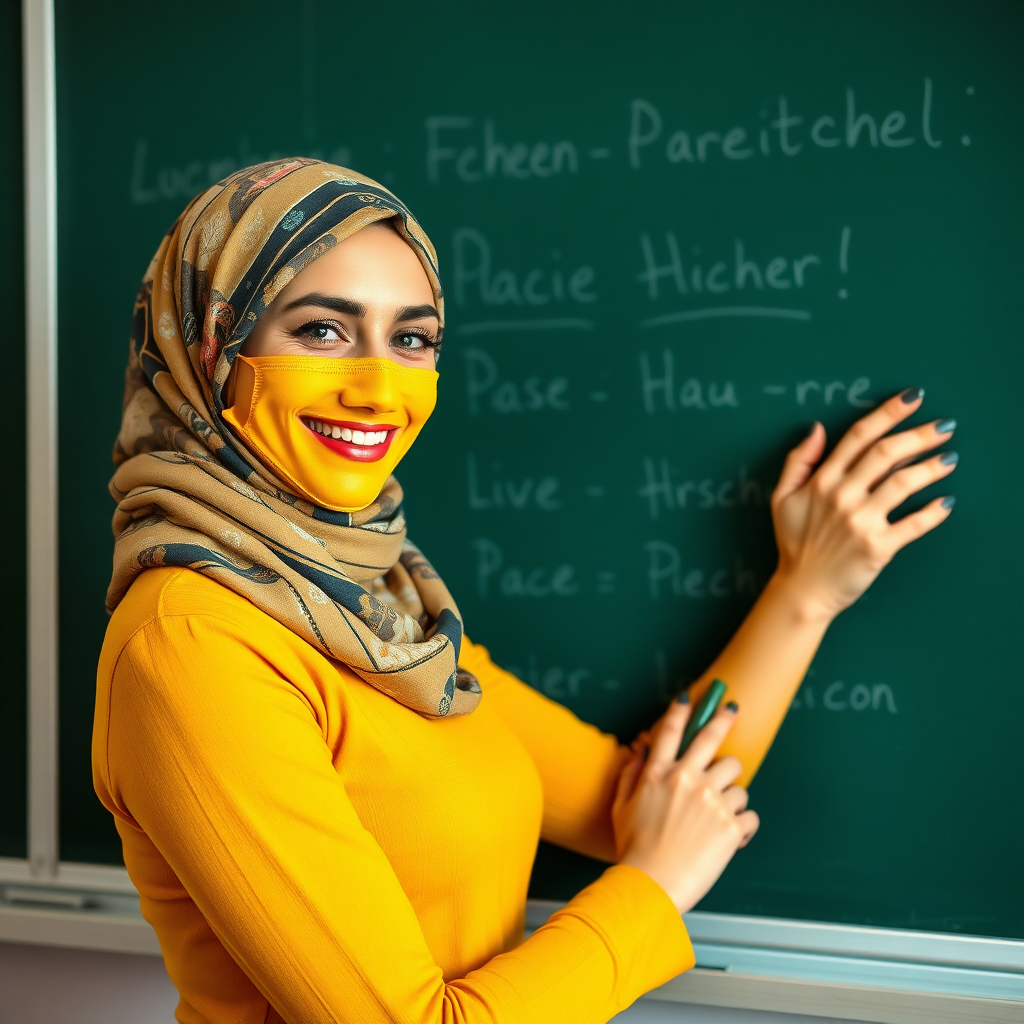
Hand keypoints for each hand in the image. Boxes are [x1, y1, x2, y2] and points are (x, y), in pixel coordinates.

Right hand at [613, 698, 757, 913]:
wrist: (651, 886)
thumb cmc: (634, 849)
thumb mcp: (622, 807)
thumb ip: (631, 773)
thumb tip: (640, 748)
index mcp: (659, 773)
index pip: (671, 731)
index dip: (681, 710)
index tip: (690, 698)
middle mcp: (688, 780)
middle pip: (712, 739)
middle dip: (723, 718)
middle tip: (731, 708)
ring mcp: (712, 802)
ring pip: (737, 780)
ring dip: (732, 793)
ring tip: (720, 813)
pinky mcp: (731, 826)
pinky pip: (750, 814)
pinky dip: (744, 825)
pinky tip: (732, 836)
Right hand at [771, 389, 955, 620]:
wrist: (802, 589)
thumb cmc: (794, 543)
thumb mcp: (782, 497)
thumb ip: (798, 461)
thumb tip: (817, 429)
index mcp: (822, 481)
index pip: (858, 437)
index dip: (887, 413)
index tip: (912, 399)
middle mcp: (842, 497)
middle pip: (886, 454)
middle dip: (919, 435)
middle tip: (943, 427)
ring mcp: (860, 522)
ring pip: (903, 483)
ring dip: (931, 468)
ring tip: (949, 459)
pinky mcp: (878, 547)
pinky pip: (913, 524)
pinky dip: (934, 512)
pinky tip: (947, 502)